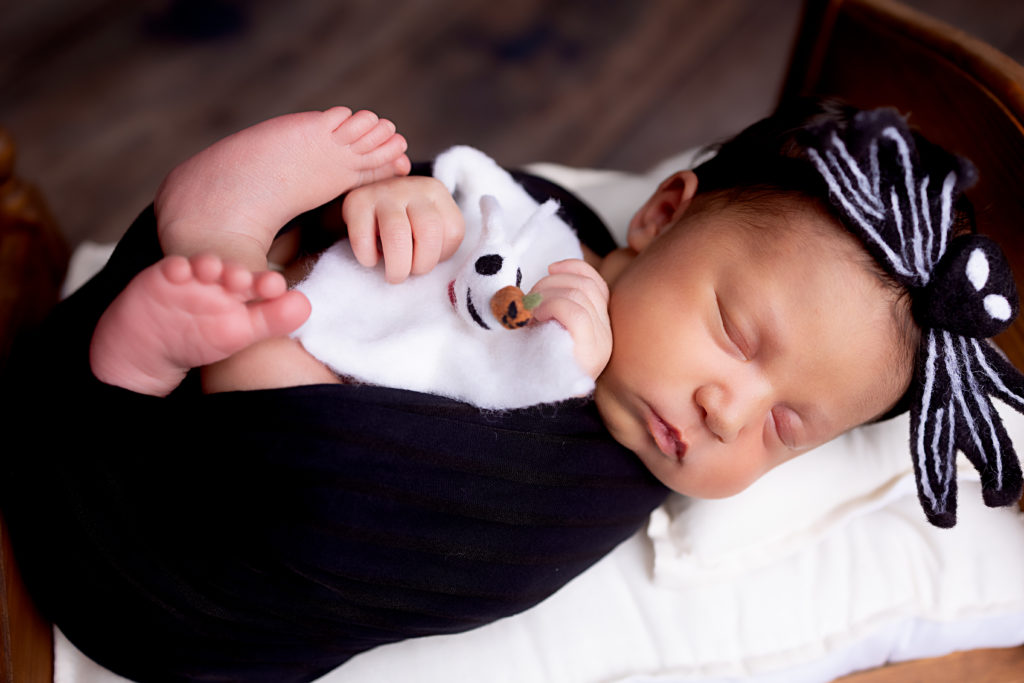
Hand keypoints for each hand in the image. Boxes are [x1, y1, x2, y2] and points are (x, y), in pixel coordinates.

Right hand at [342, 176, 464, 282]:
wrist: (364, 198)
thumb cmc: (403, 222)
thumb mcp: (427, 225)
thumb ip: (439, 240)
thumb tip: (440, 272)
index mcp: (437, 193)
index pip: (453, 231)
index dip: (442, 255)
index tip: (427, 258)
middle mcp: (413, 188)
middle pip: (428, 231)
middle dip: (421, 264)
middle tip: (409, 273)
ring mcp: (383, 192)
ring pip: (397, 235)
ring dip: (398, 266)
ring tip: (394, 275)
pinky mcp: (356, 201)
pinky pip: (364, 238)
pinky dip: (368, 257)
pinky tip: (372, 259)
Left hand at [529, 259, 611, 379]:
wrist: (528, 409)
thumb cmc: (532, 365)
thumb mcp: (546, 327)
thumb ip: (556, 302)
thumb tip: (552, 270)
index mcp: (600, 327)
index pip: (597, 284)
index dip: (574, 268)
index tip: (551, 268)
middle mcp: (606, 335)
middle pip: (585, 285)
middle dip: (550, 283)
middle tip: (529, 302)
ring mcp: (601, 344)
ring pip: (578, 294)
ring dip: (545, 295)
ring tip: (529, 314)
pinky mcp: (590, 353)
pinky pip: (573, 311)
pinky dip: (549, 306)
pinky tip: (536, 319)